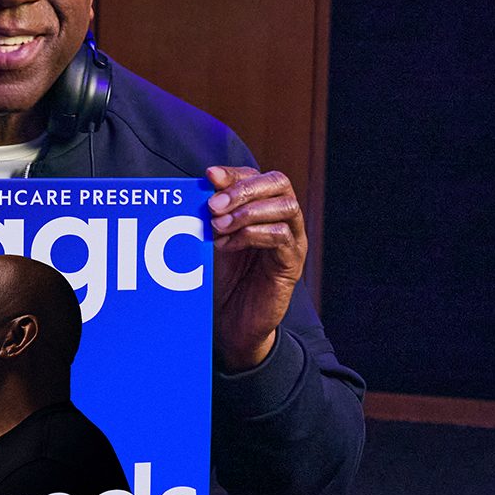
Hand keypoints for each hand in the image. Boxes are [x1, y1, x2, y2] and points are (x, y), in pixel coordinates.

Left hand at [206, 165, 306, 371]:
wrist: (231, 321)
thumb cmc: (222, 278)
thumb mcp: (212, 239)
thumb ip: (212, 213)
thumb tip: (202, 184)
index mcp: (262, 207)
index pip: (255, 176)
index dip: (234, 173)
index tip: (209, 176)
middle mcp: (282, 218)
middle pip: (278, 183)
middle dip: (243, 189)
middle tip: (213, 205)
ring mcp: (292, 239)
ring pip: (286, 206)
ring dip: (248, 212)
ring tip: (219, 227)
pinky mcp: (292, 262)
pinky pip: (283, 236)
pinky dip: (254, 235)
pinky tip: (229, 245)